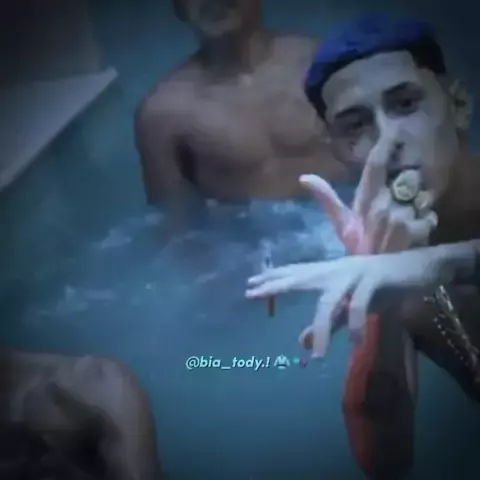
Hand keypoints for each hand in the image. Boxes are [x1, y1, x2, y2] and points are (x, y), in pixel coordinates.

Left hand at [246, 246, 443, 356]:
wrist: (418, 269)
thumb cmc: (381, 287)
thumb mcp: (350, 308)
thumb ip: (327, 323)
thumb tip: (301, 342)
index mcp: (330, 273)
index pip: (296, 273)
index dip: (274, 278)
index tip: (250, 284)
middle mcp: (337, 270)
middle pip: (302, 276)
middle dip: (278, 285)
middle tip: (253, 292)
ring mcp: (354, 273)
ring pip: (329, 300)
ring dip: (323, 329)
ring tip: (318, 356)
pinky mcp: (374, 279)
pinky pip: (359, 305)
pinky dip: (356, 325)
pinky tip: (355, 343)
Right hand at [300, 133, 436, 254]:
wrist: (370, 278)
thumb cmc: (356, 249)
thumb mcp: (341, 224)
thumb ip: (326, 197)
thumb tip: (303, 177)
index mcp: (362, 202)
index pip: (373, 168)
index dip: (384, 146)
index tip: (394, 129)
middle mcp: (380, 206)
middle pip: (401, 185)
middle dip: (403, 195)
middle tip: (396, 213)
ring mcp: (398, 218)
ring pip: (416, 201)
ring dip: (415, 211)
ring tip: (404, 228)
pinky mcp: (415, 231)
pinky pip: (429, 217)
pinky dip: (425, 225)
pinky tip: (413, 236)